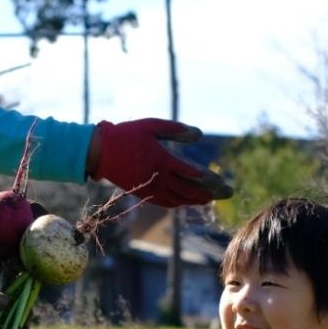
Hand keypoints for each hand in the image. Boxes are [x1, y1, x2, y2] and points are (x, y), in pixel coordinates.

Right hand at [88, 119, 232, 208]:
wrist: (100, 152)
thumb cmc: (127, 134)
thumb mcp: (152, 125)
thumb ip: (176, 129)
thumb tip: (199, 134)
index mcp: (161, 160)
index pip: (190, 173)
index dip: (208, 178)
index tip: (221, 181)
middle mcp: (158, 177)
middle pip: (189, 190)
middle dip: (210, 192)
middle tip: (227, 193)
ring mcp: (150, 188)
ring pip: (178, 199)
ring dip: (196, 200)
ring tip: (210, 199)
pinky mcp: (143, 193)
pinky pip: (165, 202)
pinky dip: (179, 203)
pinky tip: (187, 201)